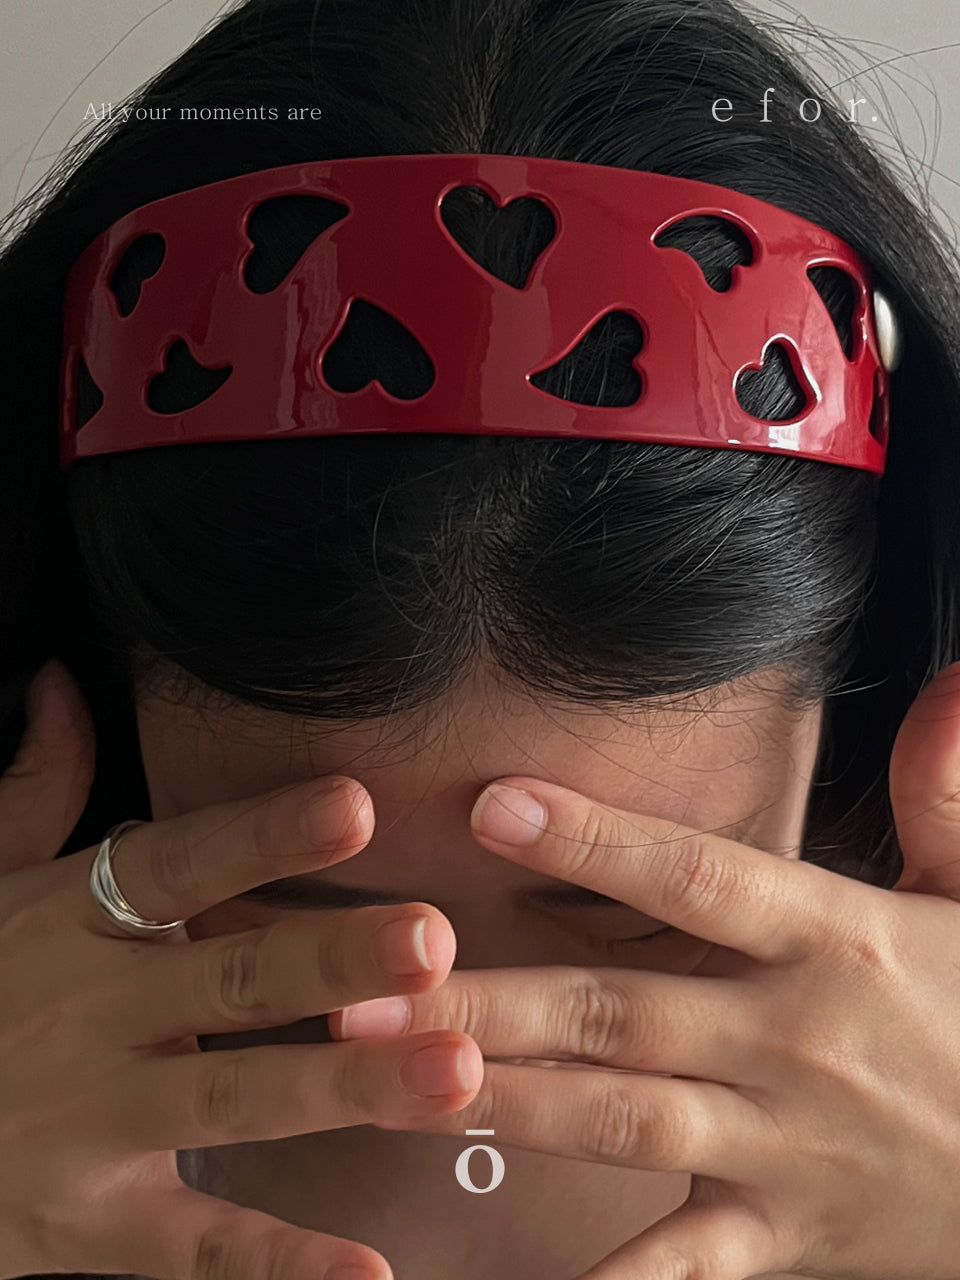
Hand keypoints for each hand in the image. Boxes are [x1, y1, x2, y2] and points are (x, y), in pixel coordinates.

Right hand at [0, 659, 480, 1279]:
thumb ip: (35, 790)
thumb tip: (64, 683)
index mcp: (70, 924)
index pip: (177, 865)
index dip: (264, 835)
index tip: (356, 804)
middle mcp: (88, 1017)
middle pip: (228, 980)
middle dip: (333, 955)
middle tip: (433, 935)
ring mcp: (87, 1127)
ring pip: (233, 1103)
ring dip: (346, 1085)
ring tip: (451, 1071)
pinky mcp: (82, 1229)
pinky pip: (193, 1251)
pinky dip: (279, 1267)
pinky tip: (371, 1276)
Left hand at [330, 661, 959, 1279]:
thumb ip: (946, 792)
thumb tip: (948, 682)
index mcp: (835, 939)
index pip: (696, 878)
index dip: (594, 841)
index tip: (491, 806)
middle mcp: (792, 1040)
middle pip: (617, 1011)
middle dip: (487, 996)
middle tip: (366, 979)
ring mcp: (782, 1145)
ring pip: (618, 1119)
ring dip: (499, 1101)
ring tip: (389, 1079)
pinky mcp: (786, 1235)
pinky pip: (681, 1267)